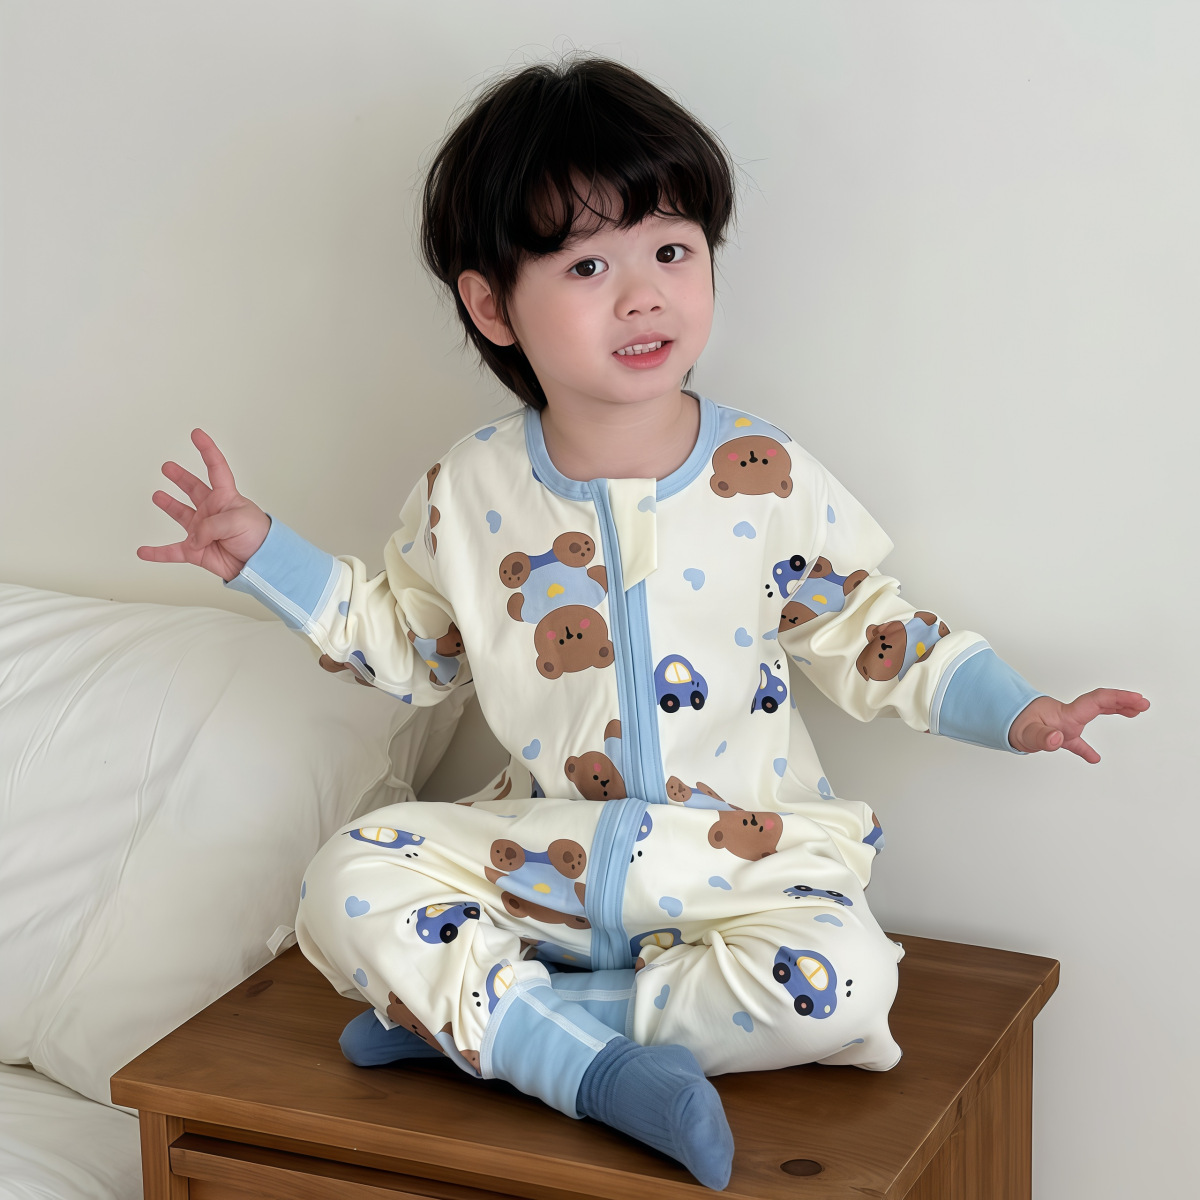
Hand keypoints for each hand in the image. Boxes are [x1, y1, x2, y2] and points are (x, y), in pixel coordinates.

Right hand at [136, 429, 270, 582]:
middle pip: (194, 488)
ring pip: (181, 514)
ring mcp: (203, 531)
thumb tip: (193, 537)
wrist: (260, 565)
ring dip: (169, 505)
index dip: (207, 450)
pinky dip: (157, 552)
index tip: (196, 434)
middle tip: (168, 467)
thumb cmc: (258, 538)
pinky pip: (172, 551)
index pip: (216, 468)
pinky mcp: (196, 551)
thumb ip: (211, 524)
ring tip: (157, 496)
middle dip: (181, 477)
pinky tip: (143, 551)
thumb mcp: (238, 521)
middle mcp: (213, 511)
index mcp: (226, 497)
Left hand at [1008, 690, 1149, 762]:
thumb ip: (1042, 737)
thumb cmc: (1012, 726)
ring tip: (1135, 712)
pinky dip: (1087, 748)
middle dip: (1123, 701)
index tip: (1137, 700)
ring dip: (1115, 711)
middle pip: (1101, 703)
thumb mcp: (1025, 734)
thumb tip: (1057, 739)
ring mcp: (1064, 724)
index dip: (1118, 698)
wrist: (998, 723)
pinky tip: (1095, 758)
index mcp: (1066, 714)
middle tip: (1144, 703)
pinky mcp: (1057, 734)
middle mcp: (1068, 716)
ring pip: (1094, 715)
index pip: (1097, 701)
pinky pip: (1077, 740)